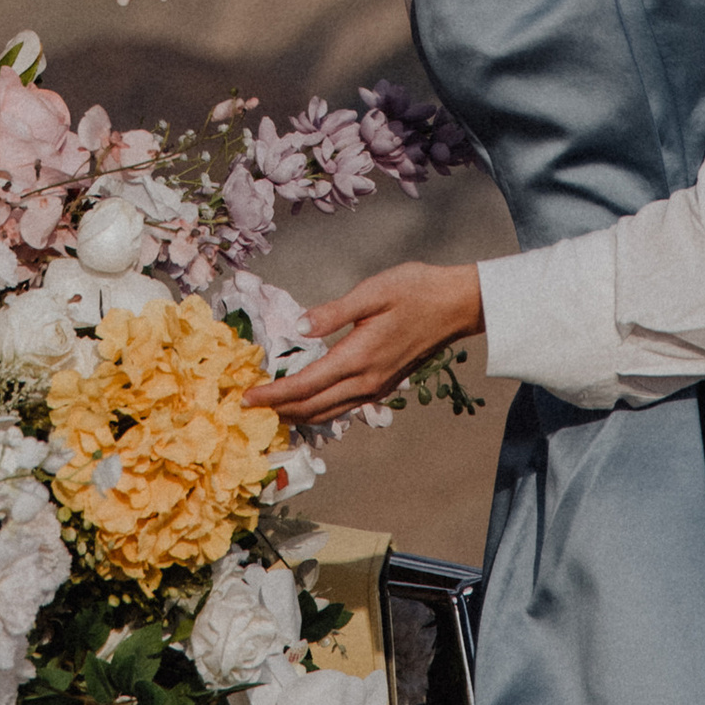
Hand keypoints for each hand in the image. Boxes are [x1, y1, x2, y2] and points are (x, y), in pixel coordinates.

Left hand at [244, 262, 482, 423]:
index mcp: (358, 358)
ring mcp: (377, 387)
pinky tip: (307, 402)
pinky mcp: (384, 385)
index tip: (246, 397)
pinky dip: (319, 410)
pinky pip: (344, 407)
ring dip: (297, 415)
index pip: (305, 386)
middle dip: (278, 410)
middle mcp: (366, 381)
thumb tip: (299, 326)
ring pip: (328, 413)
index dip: (273, 395)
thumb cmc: (416, 290)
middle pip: (313, 408)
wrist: (457, 305)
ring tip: (271, 410)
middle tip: (248, 408)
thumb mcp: (372, 291)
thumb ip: (333, 311)